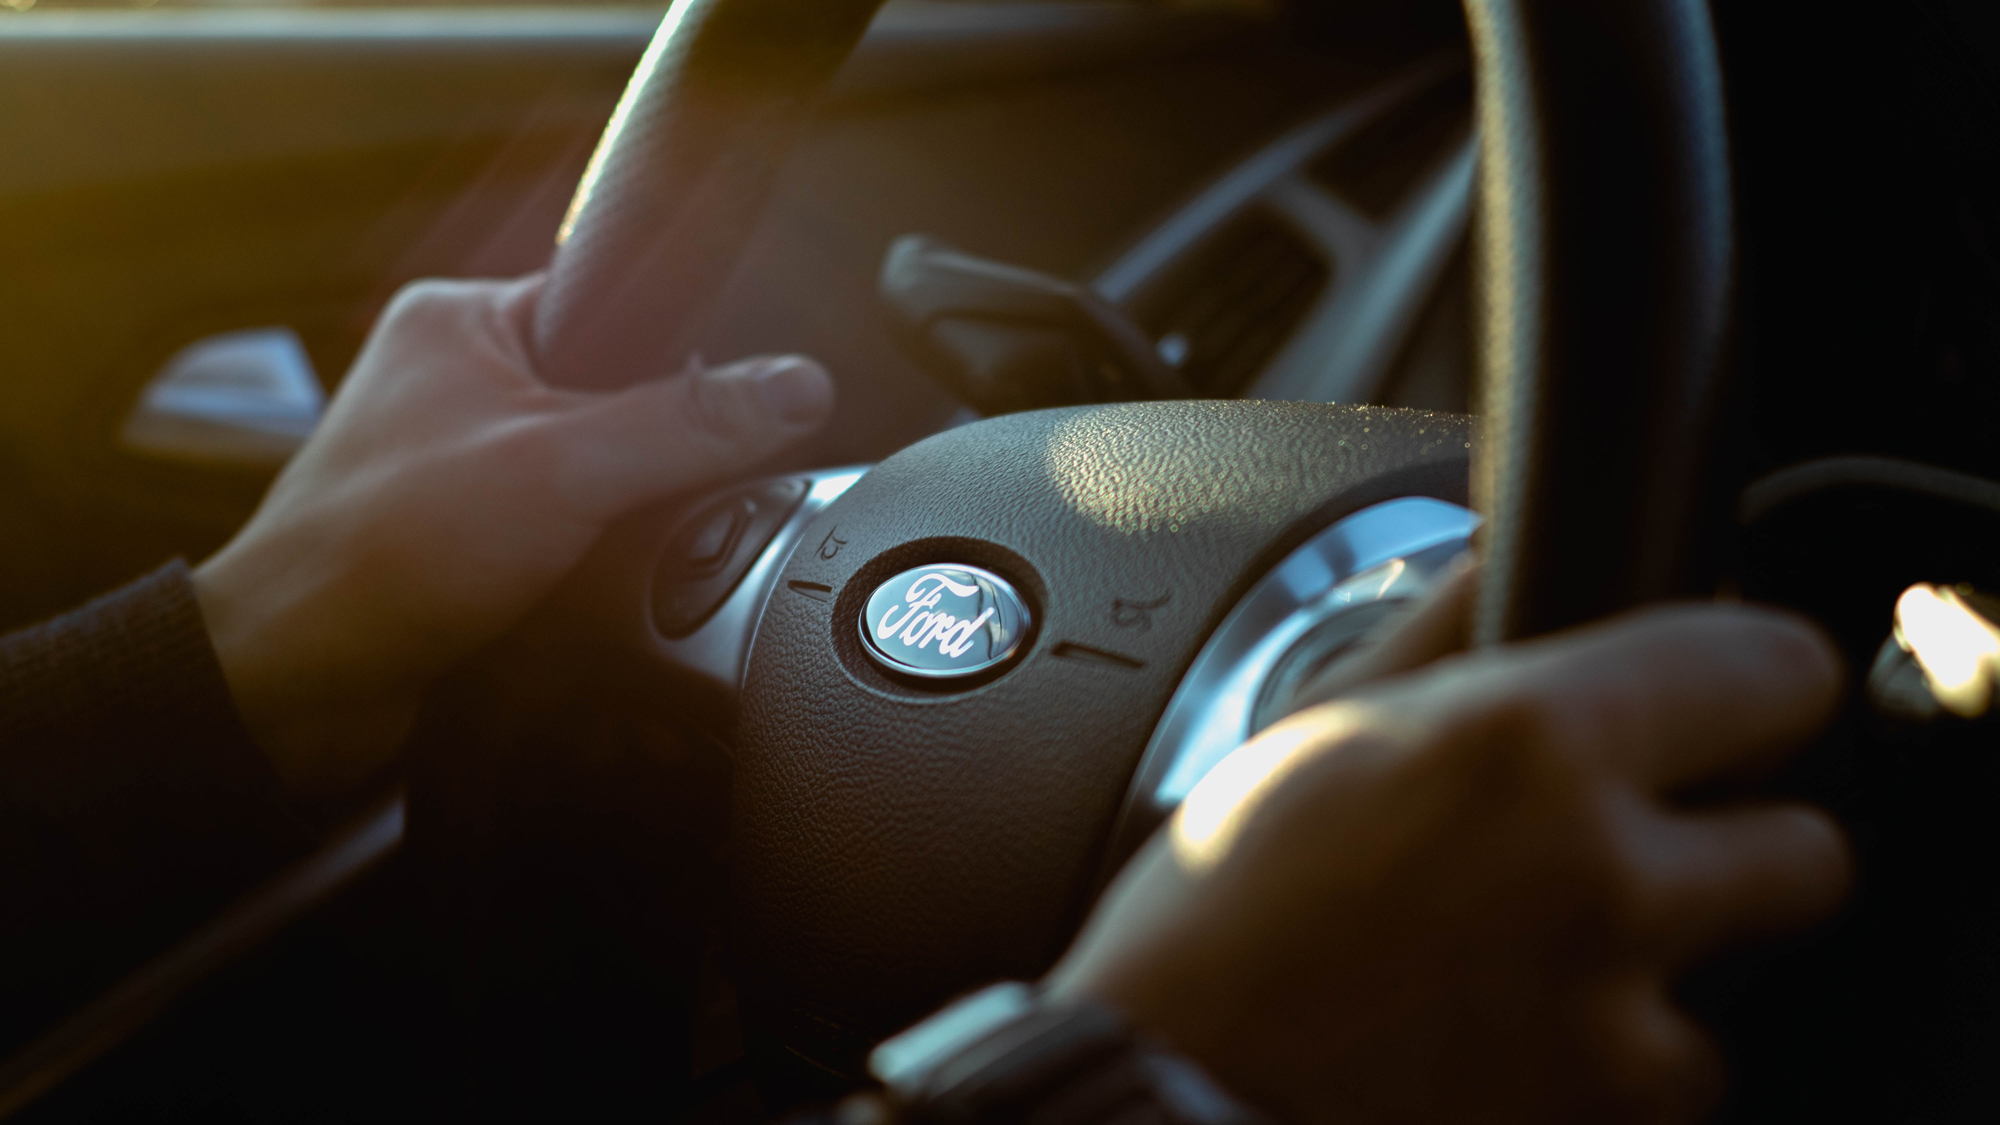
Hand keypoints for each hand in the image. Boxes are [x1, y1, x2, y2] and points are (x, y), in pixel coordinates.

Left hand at [193, 276, 833, 797]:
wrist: (293, 689)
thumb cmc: (378, 554)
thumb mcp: (563, 469)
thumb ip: (688, 426)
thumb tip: (796, 386)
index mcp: (465, 320)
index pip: (619, 310)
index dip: (679, 367)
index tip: (721, 418)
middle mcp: (457, 380)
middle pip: (617, 400)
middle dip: (646, 462)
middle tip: (642, 504)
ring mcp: (458, 462)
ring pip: (594, 475)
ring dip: (616, 522)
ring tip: (601, 556)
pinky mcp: (466, 537)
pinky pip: (565, 533)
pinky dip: (587, 565)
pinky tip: (584, 592)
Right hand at [1044, 587, 1849, 1124]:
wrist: (1163, 1087)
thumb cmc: (1212, 914)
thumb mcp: (1316, 727)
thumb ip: (1440, 624)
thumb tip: (1497, 549)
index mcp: (1529, 742)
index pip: (1777, 672)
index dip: (1751, 682)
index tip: (1726, 702)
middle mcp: (1602, 881)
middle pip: (1807, 852)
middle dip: (1733, 846)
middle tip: (1630, 848)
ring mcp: (1613, 1028)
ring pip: (1731, 989)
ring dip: (1658, 976)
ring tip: (1531, 964)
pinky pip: (1662, 1086)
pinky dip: (1607, 1069)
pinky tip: (1507, 1038)